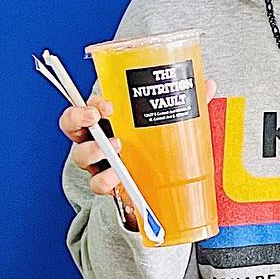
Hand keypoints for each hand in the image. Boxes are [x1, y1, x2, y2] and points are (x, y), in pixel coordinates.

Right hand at [60, 78, 217, 197]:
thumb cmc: (156, 151)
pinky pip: (97, 185)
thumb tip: (208, 85)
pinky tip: (118, 181)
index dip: (89, 101)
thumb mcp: (171, 126)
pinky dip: (105, 183)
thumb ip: (187, 107)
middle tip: (96, 119)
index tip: (107, 104)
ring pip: (79, 156)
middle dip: (78, 117)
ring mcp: (99, 164)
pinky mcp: (107, 186)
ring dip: (93, 152)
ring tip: (115, 151)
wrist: (157, 194)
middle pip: (71, 124)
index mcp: (110, 121)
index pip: (88, 105)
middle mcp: (97, 140)